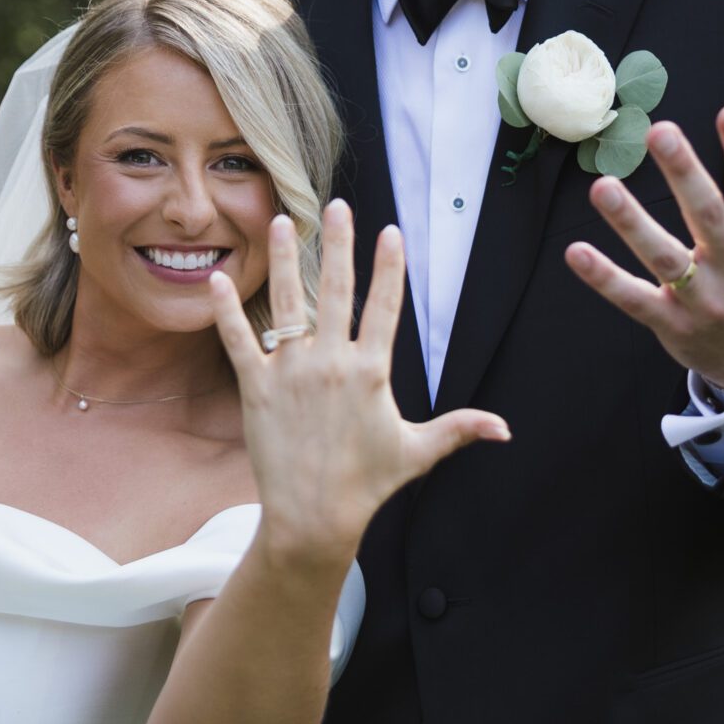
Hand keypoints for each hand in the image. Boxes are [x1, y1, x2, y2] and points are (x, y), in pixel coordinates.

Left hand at [210, 202, 508, 569]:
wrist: (312, 518)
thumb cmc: (366, 484)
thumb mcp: (417, 452)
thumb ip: (459, 429)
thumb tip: (505, 429)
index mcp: (371, 372)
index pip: (384, 306)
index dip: (389, 267)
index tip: (391, 231)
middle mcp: (331, 363)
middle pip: (338, 290)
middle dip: (339, 244)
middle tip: (337, 206)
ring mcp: (290, 373)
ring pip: (288, 303)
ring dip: (286, 260)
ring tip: (282, 223)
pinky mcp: (255, 389)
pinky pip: (238, 341)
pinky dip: (227, 311)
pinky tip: (218, 280)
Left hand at [563, 105, 723, 391]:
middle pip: (708, 216)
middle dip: (685, 174)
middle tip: (660, 132)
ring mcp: (702, 298)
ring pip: (664, 258)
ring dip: (632, 223)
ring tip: (602, 187)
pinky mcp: (670, 322)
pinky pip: (633, 299)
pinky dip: (604, 279)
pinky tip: (576, 253)